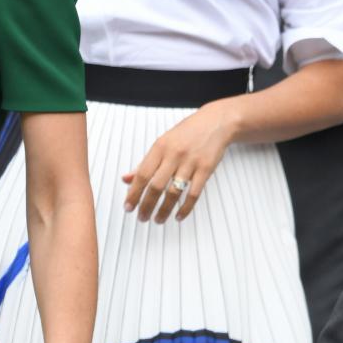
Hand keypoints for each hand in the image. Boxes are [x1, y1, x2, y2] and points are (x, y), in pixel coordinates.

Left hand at [122, 99, 236, 222]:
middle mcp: (174, 154)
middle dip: (146, 205)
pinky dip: (185, 208)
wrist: (216, 122)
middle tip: (142, 217)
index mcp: (160, 147)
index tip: (128, 206)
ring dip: (164, 210)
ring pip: (174, 193)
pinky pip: (194, 194)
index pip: (142, 174)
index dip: (133, 193)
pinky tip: (179, 216)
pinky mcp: (206, 169)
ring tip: (158, 220)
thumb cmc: (187, 132)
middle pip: (156, 186)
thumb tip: (126, 179)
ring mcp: (190, 162)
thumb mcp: (163, 142)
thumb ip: (145, 162)